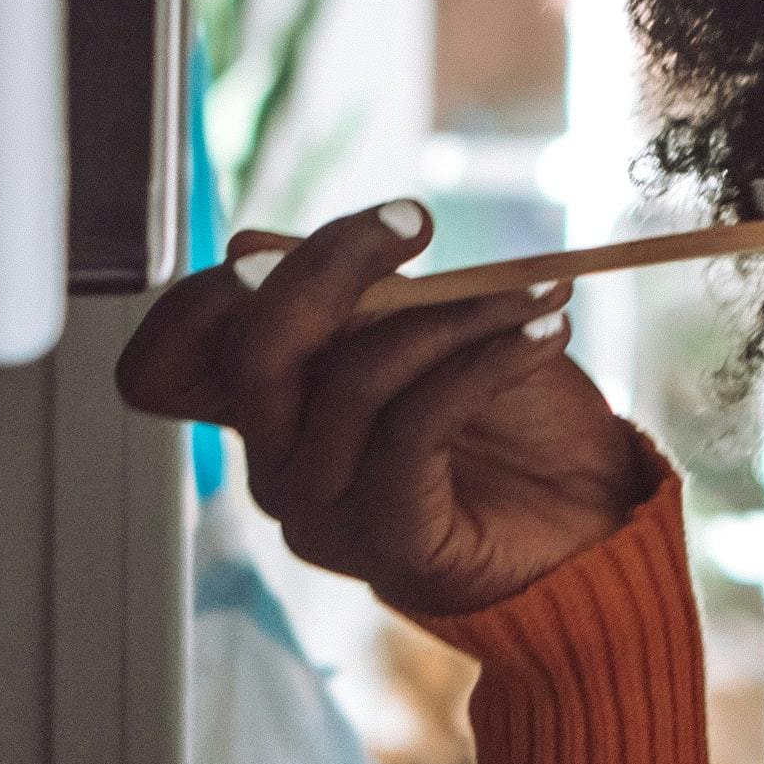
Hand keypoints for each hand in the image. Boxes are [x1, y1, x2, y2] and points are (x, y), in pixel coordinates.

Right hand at [110, 199, 663, 623]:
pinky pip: (415, 426)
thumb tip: (249, 247)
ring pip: (352, 379)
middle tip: (416, 221)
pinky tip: (543, 335)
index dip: (221, 285)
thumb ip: (344, 295)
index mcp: (270, 409)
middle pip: (251, 351)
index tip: (356, 229)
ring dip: (453, 315)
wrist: (594, 522)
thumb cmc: (512, 423)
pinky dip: (486, 361)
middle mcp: (277, 466)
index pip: (169, 356)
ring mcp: (324, 511)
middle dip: (331, 264)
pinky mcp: (387, 542)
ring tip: (535, 295)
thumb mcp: (424, 329)